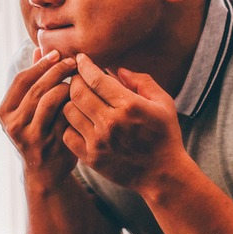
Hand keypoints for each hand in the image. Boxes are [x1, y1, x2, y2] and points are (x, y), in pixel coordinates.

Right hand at [0, 49, 77, 185]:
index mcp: (5, 112)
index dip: (40, 64)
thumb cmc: (39, 131)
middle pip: (37, 87)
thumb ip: (33, 80)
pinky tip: (81, 96)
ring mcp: (30, 136)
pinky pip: (63, 115)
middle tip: (72, 61)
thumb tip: (38, 49)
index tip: (57, 54)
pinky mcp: (48, 144)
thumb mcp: (29, 108)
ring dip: (66, 84)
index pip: (22, 79)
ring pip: (50, 99)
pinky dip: (73, 102)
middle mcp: (13, 125)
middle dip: (57, 70)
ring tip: (77, 78)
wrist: (46, 172)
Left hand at [63, 53, 185, 193]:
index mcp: (129, 105)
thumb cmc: (164, 134)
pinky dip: (70, 124)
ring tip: (78, 98)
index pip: (96, 79)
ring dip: (71, 101)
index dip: (84, 65)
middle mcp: (111, 123)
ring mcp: (99, 142)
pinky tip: (79, 120)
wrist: (163, 175)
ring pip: (69, 111)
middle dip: (74, 79)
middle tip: (77, 76)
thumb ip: (142, 81)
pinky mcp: (91, 159)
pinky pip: (67, 134)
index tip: (81, 58)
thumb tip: (118, 70)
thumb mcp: (163, 102)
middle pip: (77, 92)